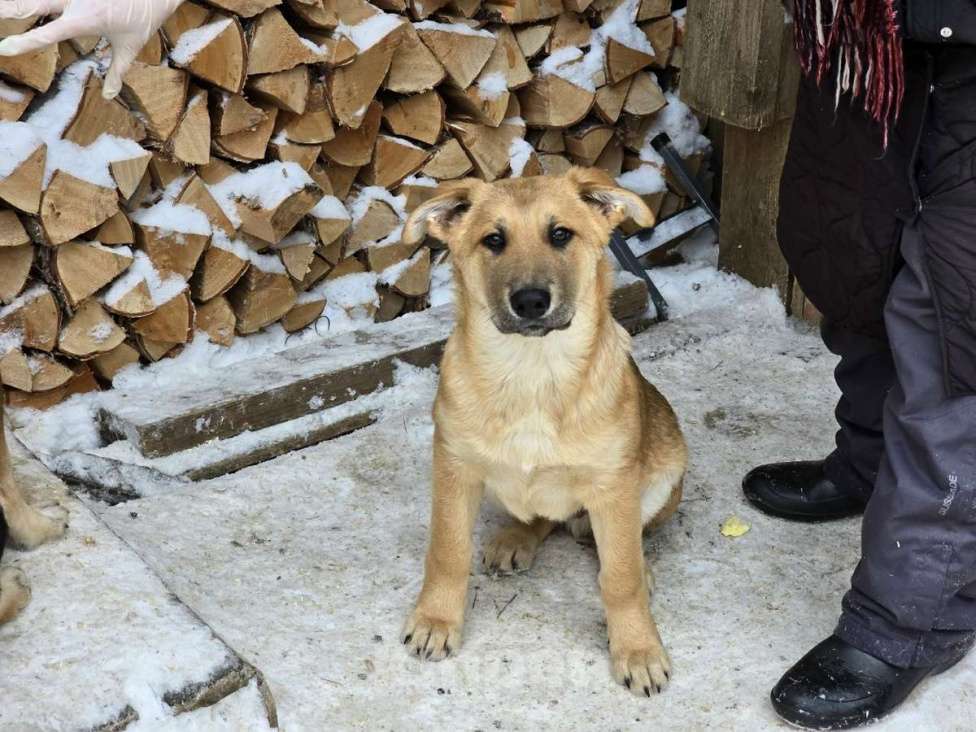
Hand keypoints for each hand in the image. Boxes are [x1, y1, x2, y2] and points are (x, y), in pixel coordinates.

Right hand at [0, 0, 184, 98]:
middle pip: (32, 3)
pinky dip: (38, 0)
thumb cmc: (142, 19)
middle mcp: (75, 1)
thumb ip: (117, 72)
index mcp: (83, 20)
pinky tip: (22, 5)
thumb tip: (107, 95)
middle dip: (9, 9)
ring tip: (2, 10)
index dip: (24, 43)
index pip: (47, 35)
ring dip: (18, 2)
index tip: (3, 49)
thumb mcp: (130, 49)